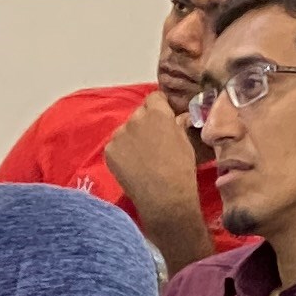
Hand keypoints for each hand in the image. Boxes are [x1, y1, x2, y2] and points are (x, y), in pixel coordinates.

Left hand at [103, 94, 200, 218]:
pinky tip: (132, 165)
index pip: (154, 97)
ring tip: (142, 157)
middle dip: (145, 122)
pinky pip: (116, 145)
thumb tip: (176, 118)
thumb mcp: (186, 141)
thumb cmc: (181, 169)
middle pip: (139, 113)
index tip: (163, 118)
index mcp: (157, 113)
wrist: (164, 198)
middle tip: (153, 141)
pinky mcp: (109, 151)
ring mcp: (119, 135)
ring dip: (132, 137)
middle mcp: (135, 118)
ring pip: (126, 129)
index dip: (160, 107)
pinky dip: (122, 152)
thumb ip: (177, 124)